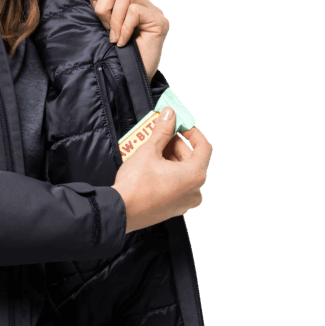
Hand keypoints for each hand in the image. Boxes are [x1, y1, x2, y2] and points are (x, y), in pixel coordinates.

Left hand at [88, 0, 169, 82]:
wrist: (130, 80)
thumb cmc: (115, 55)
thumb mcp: (102, 27)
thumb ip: (100, 7)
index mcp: (126, 0)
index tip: (99, 17)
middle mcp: (141, 1)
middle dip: (104, 8)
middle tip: (108, 30)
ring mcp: (153, 10)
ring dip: (114, 19)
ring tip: (116, 37)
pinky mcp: (160, 21)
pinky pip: (134, 11)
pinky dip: (125, 28)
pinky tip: (124, 43)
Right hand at [112, 108, 212, 233]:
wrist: (121, 210)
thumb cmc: (136, 184)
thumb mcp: (149, 150)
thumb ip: (163, 130)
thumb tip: (169, 115)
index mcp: (195, 175)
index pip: (204, 146)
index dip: (192, 132)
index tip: (179, 124)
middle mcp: (195, 190)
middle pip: (192, 158)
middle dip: (175, 144)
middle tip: (160, 133)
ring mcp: (185, 201)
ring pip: (183, 171)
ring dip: (170, 157)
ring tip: (152, 148)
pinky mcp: (174, 207)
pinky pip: (177, 184)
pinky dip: (168, 171)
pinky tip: (151, 164)